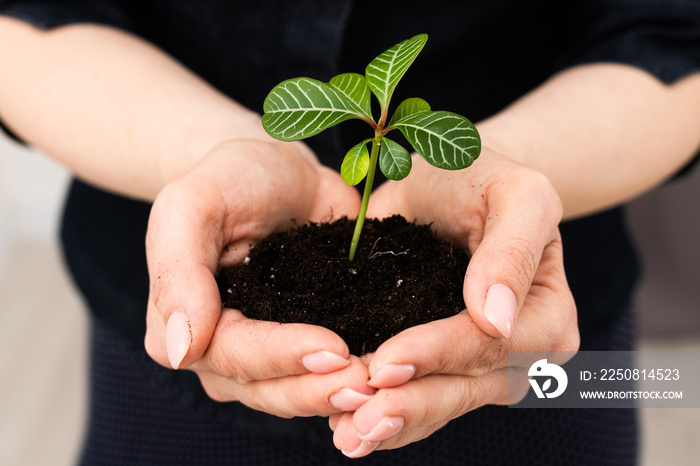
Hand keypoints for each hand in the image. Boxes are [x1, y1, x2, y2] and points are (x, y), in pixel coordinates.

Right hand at [144, 139, 372, 416]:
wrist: (275, 172)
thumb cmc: (228, 180)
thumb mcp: (191, 205)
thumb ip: (178, 273)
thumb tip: (180, 352)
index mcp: (184, 324)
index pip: (232, 356)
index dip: (281, 357)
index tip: (332, 350)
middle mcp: (224, 350)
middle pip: (267, 387)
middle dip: (316, 387)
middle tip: (366, 381)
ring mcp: (268, 352)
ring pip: (297, 392)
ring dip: (336, 393)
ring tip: (380, 385)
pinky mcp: (307, 341)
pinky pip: (326, 373)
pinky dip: (353, 377)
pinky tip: (388, 376)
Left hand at [330, 149, 578, 456]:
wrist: (450, 183)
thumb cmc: (485, 179)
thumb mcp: (514, 194)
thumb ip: (512, 249)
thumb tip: (497, 315)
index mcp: (545, 313)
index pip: (492, 344)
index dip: (439, 354)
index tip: (386, 363)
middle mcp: (519, 350)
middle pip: (466, 386)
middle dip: (412, 404)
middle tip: (360, 421)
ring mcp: (481, 363)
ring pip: (441, 402)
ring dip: (394, 423)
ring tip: (348, 436)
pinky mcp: (442, 362)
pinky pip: (421, 398)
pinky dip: (388, 416)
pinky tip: (347, 426)